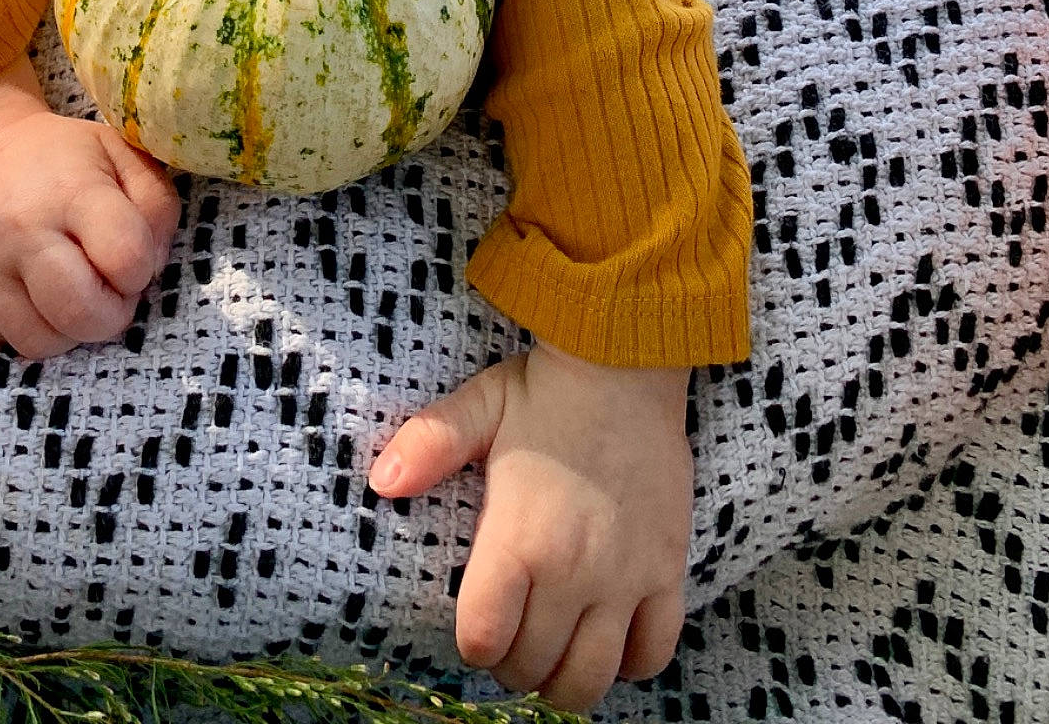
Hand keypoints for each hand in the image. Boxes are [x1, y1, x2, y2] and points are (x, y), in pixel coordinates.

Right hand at [0, 56, 182, 356]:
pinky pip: (9, 342)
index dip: (140, 271)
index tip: (130, 258)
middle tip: (106, 289)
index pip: (126, 258)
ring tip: (72, 293)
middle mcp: (24, 230)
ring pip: (43, 342)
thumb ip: (156, 205)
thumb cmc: (64, 159)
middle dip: (110, 316)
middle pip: (83, 314)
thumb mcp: (122, 154)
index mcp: (74, 191)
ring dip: (71, 331)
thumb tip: (152, 266)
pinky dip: (34, 330)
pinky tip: (38, 297)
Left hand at [367, 344, 691, 714]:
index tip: (475, 625)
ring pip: (593, 677)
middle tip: (509, 639)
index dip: (473, 643)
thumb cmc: (547, 389)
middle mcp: (573, 570)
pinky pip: (654, 651)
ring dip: (565, 680)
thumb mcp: (480, 406)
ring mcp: (626, 576)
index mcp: (519, 537)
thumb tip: (382, 481)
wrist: (628, 368)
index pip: (484, 638)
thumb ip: (429, 444)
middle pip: (534, 667)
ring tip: (553, 652)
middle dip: (512, 666)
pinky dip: (630, 663)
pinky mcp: (667, 570)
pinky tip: (608, 639)